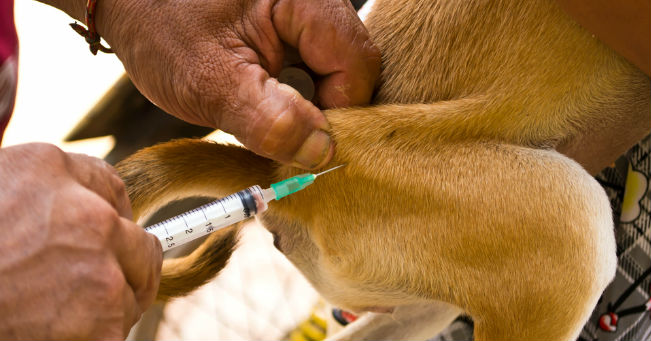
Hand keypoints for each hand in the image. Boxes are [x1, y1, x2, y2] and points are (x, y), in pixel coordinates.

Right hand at [0, 144, 161, 338]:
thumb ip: (41, 189)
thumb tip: (94, 206)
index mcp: (50, 170)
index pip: (111, 188)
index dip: (108, 213)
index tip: (103, 231)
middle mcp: (88, 214)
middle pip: (141, 241)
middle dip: (123, 261)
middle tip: (89, 279)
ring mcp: (101, 270)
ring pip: (133, 288)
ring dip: (108, 300)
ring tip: (56, 307)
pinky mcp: (103, 323)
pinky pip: (118, 326)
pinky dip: (95, 333)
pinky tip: (55, 330)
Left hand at [96, 0, 380, 168]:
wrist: (131, 0)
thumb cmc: (160, 27)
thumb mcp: (210, 82)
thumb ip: (269, 120)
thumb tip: (323, 152)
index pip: (357, 63)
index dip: (340, 114)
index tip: (308, 150)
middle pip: (352, 65)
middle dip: (326, 111)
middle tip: (291, 142)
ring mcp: (306, 7)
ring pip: (337, 67)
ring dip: (314, 104)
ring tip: (276, 122)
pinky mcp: (295, 21)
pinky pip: (317, 62)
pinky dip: (302, 92)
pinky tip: (274, 105)